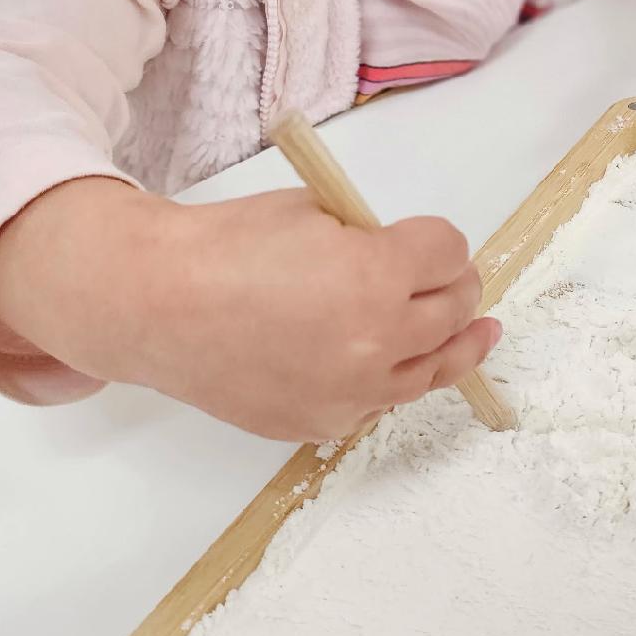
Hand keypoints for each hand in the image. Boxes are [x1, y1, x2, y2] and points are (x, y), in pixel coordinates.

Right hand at [0, 178, 499, 440]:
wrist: (157, 304)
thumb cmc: (227, 246)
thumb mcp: (316, 213)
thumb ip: (371, 238)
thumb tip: (404, 257)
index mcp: (377, 275)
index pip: (449, 252)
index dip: (439, 241)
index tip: (427, 241)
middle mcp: (376, 340)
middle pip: (453, 313)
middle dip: (456, 288)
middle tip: (453, 279)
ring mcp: (352, 391)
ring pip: (432, 370)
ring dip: (453, 345)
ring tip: (478, 334)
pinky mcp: (323, 422)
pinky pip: (378, 400)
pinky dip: (388, 378)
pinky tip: (390, 361)